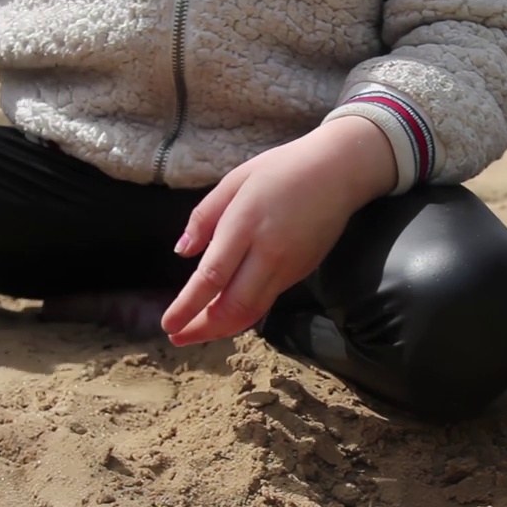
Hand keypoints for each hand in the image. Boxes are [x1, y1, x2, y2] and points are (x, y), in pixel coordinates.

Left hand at [160, 116, 396, 345]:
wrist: (339, 172)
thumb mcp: (235, 180)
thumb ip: (205, 217)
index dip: (188, 306)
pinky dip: (242, 316)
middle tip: (176, 337)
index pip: (211, 277)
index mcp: (245, 225)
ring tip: (196, 333)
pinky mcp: (299, 274)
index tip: (168, 324)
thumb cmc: (283, 169)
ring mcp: (287, 268)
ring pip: (251, 312)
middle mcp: (267, 254)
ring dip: (222, 329)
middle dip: (202, 328)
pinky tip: (224, 315)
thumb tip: (181, 252)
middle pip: (232, 306)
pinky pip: (265, 303)